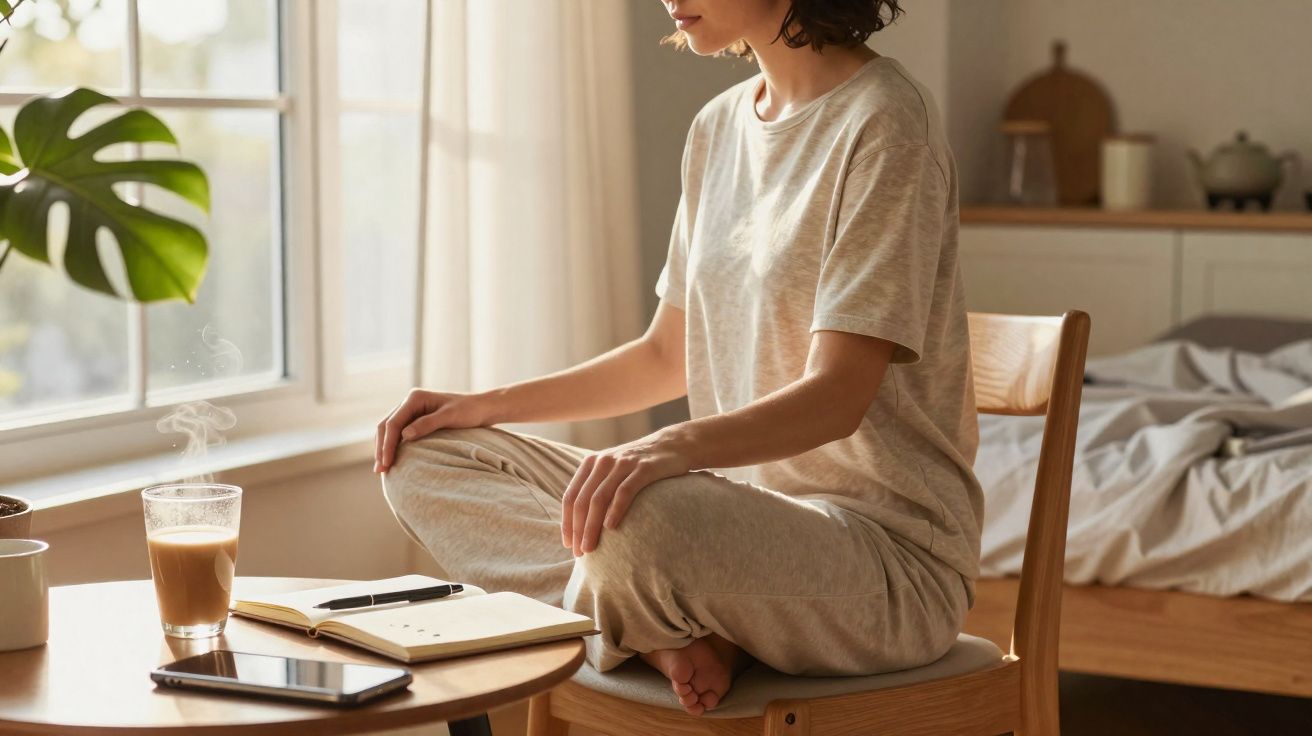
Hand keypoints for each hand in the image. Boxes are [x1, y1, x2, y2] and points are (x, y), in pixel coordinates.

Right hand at [375, 389, 493, 472]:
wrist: (482, 408)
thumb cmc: (469, 411)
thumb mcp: (450, 417)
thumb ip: (428, 424)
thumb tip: (404, 435)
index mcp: (414, 398)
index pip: (393, 423)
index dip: (387, 444)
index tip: (387, 463)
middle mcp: (409, 402)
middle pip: (386, 426)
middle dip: (381, 448)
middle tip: (380, 470)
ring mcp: (412, 411)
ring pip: (389, 430)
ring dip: (384, 448)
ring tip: (382, 469)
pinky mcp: (416, 420)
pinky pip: (398, 433)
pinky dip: (393, 446)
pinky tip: (392, 460)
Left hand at [561, 428, 692, 556]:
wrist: (674, 445)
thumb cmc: (640, 466)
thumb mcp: (613, 470)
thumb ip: (596, 488)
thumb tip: (580, 524)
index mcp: (591, 463)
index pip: (571, 497)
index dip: (567, 522)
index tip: (567, 544)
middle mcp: (603, 461)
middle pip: (583, 501)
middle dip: (578, 529)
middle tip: (579, 553)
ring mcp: (623, 464)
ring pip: (599, 499)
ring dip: (592, 526)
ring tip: (590, 547)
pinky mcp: (643, 468)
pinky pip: (624, 492)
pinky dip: (615, 510)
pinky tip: (610, 528)